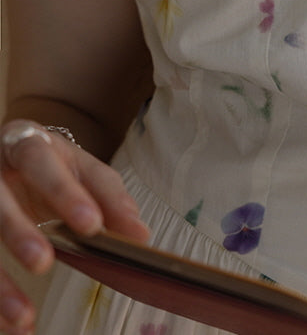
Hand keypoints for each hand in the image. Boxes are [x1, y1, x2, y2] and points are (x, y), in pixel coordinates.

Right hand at [0, 120, 148, 334]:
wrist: (8, 155)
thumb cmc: (50, 167)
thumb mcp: (80, 170)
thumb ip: (108, 196)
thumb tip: (139, 235)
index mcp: (25, 144)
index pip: (42, 160)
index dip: (64, 192)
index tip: (92, 225)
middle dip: (20, 230)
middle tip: (44, 263)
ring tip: (23, 316)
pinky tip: (12, 325)